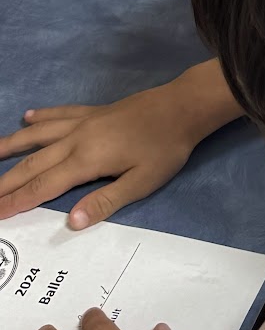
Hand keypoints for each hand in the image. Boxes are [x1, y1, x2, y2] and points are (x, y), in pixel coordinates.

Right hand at [0, 62, 241, 227]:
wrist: (182, 106)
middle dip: (6, 181)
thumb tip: (71, 223)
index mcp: (86, 160)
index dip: (16, 201)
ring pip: (38, 134)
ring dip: (11, 144)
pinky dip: (41, 116)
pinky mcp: (94, 110)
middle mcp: (76, 138)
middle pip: (33, 162)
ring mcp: (83, 121)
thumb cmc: (165, 148)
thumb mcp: (141, 183)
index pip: (43, 185)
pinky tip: (28, 116)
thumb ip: (105, 202)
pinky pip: (59, 113)